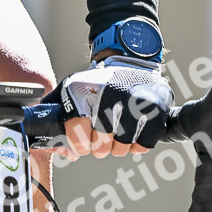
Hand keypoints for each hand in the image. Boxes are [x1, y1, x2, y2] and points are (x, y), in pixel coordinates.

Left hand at [58, 59, 172, 159]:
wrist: (129, 61)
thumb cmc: (97, 83)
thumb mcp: (70, 91)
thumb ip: (58, 119)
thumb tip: (62, 150)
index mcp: (83, 91)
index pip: (78, 135)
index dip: (80, 144)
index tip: (82, 143)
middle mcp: (109, 96)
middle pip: (101, 146)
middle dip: (99, 147)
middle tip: (101, 138)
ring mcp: (134, 103)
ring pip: (121, 148)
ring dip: (118, 146)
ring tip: (116, 131)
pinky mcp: (154, 110)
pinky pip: (142, 145)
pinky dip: (136, 144)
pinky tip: (132, 131)